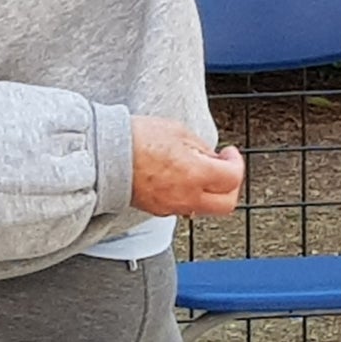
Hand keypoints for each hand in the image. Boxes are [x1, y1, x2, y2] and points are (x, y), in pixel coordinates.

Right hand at [129, 116, 244, 218]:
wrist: (104, 156)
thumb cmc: (136, 139)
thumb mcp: (177, 131)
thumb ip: (202, 148)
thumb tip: (213, 157)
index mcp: (195, 173)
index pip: (233, 177)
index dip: (236, 162)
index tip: (229, 153)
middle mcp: (187, 196)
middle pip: (227, 204)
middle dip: (230, 185)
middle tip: (224, 168)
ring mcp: (172, 207)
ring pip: (206, 208)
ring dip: (211, 192)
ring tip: (199, 170)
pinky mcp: (158, 210)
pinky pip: (185, 207)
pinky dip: (191, 195)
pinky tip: (179, 178)